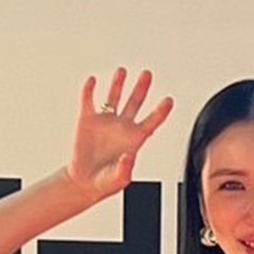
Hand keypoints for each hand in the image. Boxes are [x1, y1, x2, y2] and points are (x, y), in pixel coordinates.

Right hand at [67, 68, 173, 200]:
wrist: (84, 181)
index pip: (151, 122)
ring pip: (114, 97)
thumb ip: (125, 171)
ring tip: (123, 71)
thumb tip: (128, 156)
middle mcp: (122, 127)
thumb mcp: (117, 181)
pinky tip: (93, 81)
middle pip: (135, 103)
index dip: (160, 112)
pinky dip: (90, 90)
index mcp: (135, 140)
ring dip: (118, 83)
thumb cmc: (105, 182)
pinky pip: (89, 100)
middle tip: (148, 74)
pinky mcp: (87, 120)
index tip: (169, 100)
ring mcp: (105, 121)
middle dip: (142, 88)